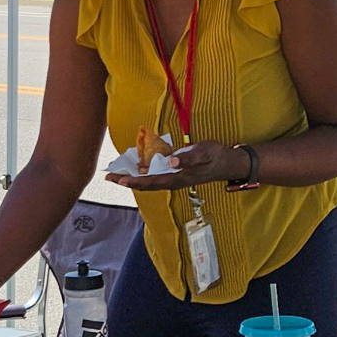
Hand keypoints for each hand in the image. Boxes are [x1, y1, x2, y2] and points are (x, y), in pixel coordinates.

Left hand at [105, 141, 247, 190]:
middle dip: (126, 181)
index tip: (120, 180)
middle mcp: (173, 180)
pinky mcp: (174, 172)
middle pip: (145, 184)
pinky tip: (134, 167)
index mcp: (178, 177)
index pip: (152, 182)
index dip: (135, 181)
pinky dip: (142, 172)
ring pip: (148, 180)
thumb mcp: (204, 153)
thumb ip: (189, 158)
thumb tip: (171, 161)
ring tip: (115, 174)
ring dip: (131, 177)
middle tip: (109, 177)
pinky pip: (154, 174)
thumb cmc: (216, 157)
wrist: (228, 163)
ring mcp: (173, 177)